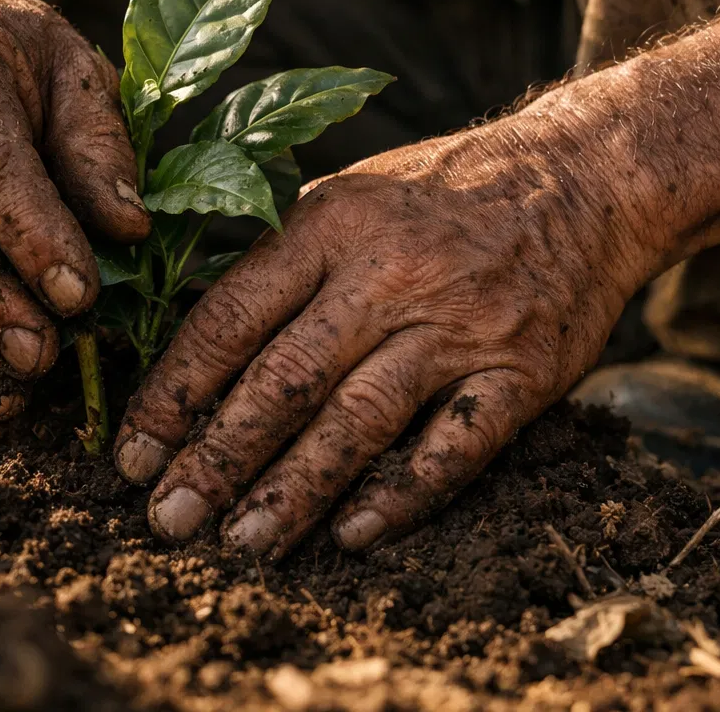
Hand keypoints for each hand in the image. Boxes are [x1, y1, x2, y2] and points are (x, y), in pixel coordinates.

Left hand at [111, 128, 645, 557]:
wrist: (586, 177)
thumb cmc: (444, 193)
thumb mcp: (349, 194)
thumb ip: (279, 263)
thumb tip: (193, 346)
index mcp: (332, 223)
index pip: (232, 317)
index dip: (175, 392)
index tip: (133, 452)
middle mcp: (390, 273)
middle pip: (286, 379)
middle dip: (217, 457)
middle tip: (169, 519)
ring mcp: (460, 325)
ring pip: (360, 420)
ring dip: (295, 490)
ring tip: (244, 543)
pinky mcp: (522, 372)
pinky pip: (455, 446)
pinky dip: (404, 493)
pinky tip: (355, 533)